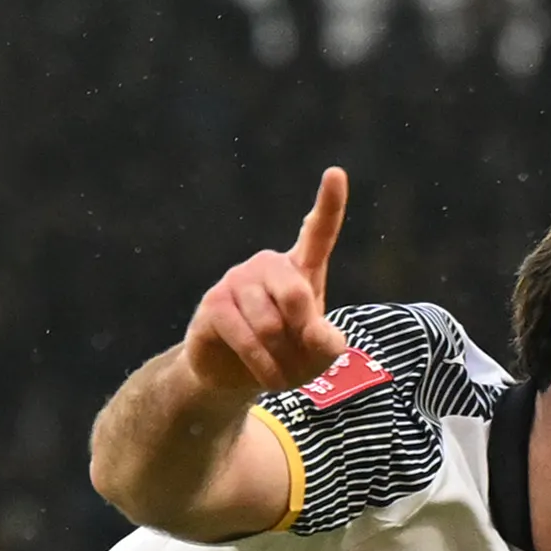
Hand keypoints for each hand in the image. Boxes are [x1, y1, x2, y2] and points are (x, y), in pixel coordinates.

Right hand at [180, 167, 350, 401]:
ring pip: (270, 324)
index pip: (318, 232)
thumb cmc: (284, 357)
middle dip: (303, 337)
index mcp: (300, 268)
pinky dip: (262, 365)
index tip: (336, 173)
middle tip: (301, 360)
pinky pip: (246, 336)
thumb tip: (319, 334)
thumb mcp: (317, 355)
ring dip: (282, 359)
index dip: (329, 204)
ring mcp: (237, 280)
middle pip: (297, 295)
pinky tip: (266, 377)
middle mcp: (268, 265)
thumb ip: (330, 344)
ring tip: (280, 371)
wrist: (233, 377)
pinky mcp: (214, 304)